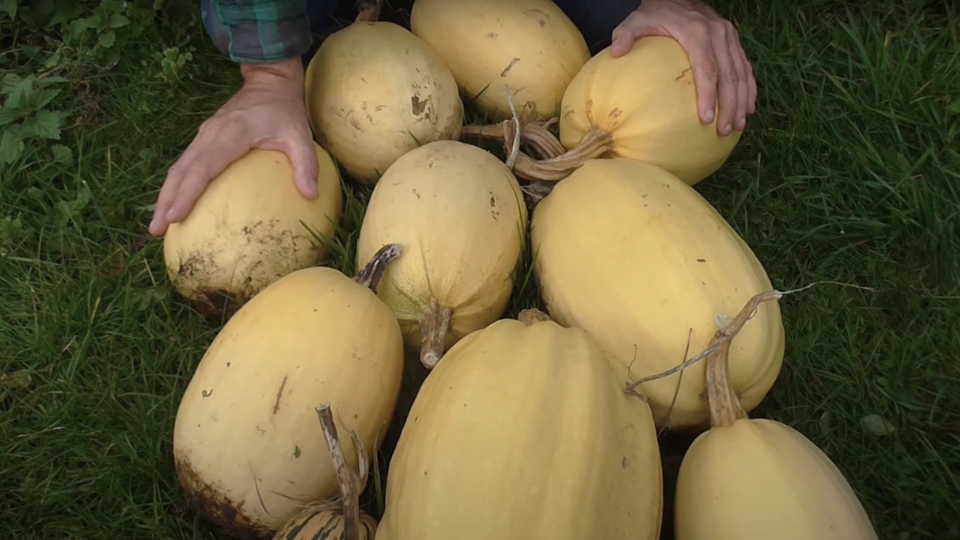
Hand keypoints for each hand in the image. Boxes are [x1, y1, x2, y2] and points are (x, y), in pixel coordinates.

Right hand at [148, 59, 318, 236]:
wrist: (269, 82)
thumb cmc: (284, 110)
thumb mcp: (300, 134)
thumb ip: (306, 163)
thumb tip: (311, 195)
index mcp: (230, 135)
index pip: (202, 167)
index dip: (187, 192)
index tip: (174, 215)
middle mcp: (210, 135)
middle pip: (181, 171)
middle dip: (166, 200)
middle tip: (157, 228)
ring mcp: (204, 136)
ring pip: (179, 168)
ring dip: (166, 195)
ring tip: (158, 224)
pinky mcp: (205, 139)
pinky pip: (186, 164)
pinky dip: (177, 185)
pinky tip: (175, 205)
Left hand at [609, 0, 756, 135]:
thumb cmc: (656, 13)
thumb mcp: (637, 19)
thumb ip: (626, 34)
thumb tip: (616, 52)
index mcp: (697, 32)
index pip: (707, 68)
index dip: (709, 95)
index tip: (706, 119)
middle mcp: (719, 34)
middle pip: (728, 76)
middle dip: (729, 105)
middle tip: (724, 130)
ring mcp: (729, 38)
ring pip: (741, 73)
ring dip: (741, 101)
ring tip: (738, 126)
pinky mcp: (734, 41)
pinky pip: (745, 67)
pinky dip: (749, 88)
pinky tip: (747, 108)